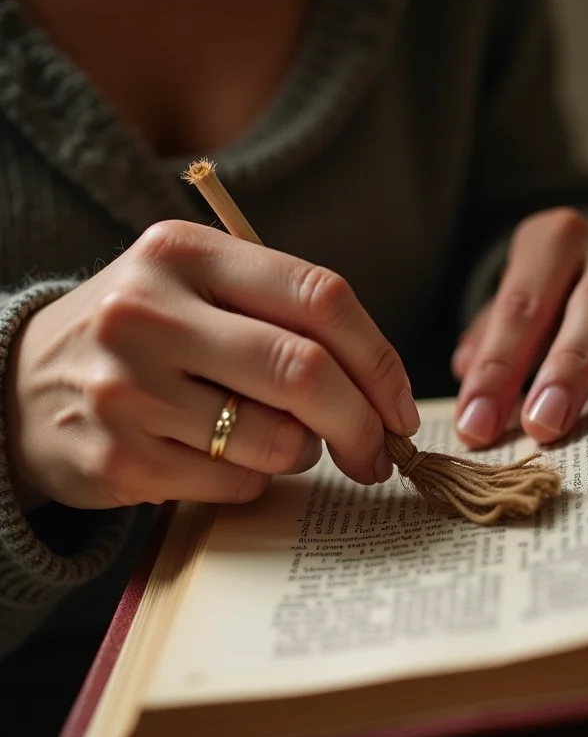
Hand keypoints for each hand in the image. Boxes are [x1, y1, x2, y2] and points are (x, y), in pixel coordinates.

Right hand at [6, 221, 418, 509]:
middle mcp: (150, 312)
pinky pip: (236, 483)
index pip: (319, 296)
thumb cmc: (144, 336)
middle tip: (378, 451)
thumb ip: (283, 316)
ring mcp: (128, 388)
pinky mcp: (119, 458)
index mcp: (185, 253)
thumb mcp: (198, 290)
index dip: (379, 358)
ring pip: (276, 439)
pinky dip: (255, 479)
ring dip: (303, 452)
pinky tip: (223, 459)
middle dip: (362, 423)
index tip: (401, 406)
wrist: (26, 383)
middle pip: (305, 371)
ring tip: (280, 442)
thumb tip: (380, 387)